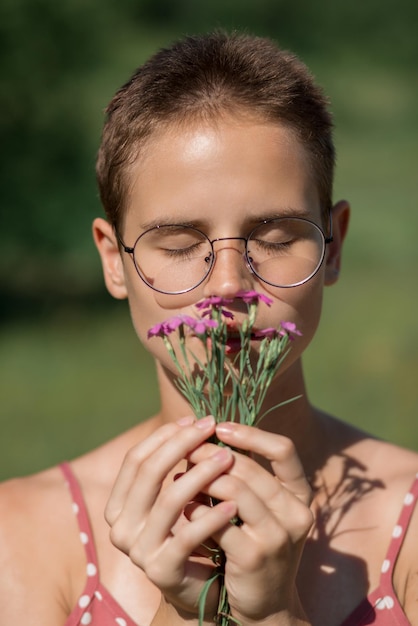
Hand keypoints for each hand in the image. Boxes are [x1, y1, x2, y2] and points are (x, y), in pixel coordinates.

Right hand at [104, 416, 236, 620]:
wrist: (197, 586)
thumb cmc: (188, 530)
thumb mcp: (175, 495)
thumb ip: (173, 466)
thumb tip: (193, 421)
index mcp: (119, 505)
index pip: (135, 459)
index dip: (164, 436)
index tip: (193, 420)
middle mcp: (121, 527)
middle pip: (148, 473)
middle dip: (181, 445)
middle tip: (210, 428)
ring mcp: (138, 550)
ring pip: (168, 500)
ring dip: (200, 474)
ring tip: (228, 458)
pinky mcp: (161, 571)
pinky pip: (188, 536)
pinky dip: (213, 517)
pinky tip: (236, 503)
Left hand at [187, 422, 312, 624]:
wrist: (264, 605)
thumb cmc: (255, 545)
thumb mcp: (261, 509)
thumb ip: (246, 477)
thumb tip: (206, 436)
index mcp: (299, 495)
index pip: (284, 450)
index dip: (251, 434)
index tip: (219, 428)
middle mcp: (296, 513)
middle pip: (249, 467)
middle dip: (211, 454)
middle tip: (187, 451)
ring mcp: (277, 536)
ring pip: (233, 488)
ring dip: (201, 478)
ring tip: (182, 476)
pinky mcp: (254, 556)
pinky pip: (217, 521)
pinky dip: (196, 511)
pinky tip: (184, 509)